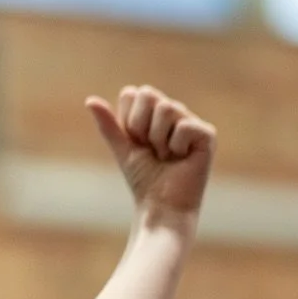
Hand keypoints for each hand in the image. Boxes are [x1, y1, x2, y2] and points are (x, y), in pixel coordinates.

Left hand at [85, 85, 215, 214]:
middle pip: (149, 95)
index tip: (135, 141)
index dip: (128, 119)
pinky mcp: (207, 134)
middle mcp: (174, 113)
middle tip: (150, 148)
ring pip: (167, 108)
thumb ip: (109, 125)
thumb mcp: (122, 148)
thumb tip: (90, 100)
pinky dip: (175, 146)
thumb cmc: (143, 178)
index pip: (133, 93)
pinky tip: (182, 158)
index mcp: (153, 113)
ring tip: (166, 155)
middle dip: (140, 126)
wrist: (161, 205)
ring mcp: (191, 121)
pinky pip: (184, 125)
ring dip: (157, 139)